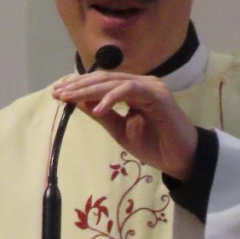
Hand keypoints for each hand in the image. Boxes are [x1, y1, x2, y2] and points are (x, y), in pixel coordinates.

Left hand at [52, 71, 198, 179]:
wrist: (181, 159)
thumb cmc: (155, 146)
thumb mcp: (120, 131)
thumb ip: (103, 115)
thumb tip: (79, 102)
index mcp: (133, 90)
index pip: (102, 83)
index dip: (79, 87)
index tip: (58, 94)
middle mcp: (141, 83)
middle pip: (104, 78)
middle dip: (79, 86)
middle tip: (58, 93)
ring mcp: (150, 86)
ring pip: (114, 81)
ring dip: (89, 90)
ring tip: (70, 99)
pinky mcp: (157, 94)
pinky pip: (129, 90)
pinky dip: (111, 98)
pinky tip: (96, 109)